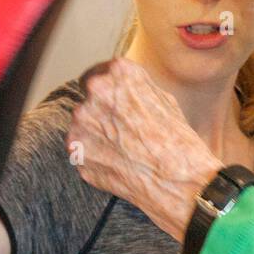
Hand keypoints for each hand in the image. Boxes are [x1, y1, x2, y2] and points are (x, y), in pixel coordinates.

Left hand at [67, 58, 221, 241]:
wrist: (177, 180)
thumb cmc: (177, 141)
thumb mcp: (165, 100)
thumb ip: (136, 89)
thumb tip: (122, 90)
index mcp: (120, 73)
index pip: (104, 72)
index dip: (113, 90)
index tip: (118, 101)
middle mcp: (96, 91)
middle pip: (91, 97)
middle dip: (103, 111)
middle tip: (125, 130)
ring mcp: (82, 122)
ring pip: (84, 124)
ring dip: (97, 133)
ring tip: (123, 149)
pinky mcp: (76, 150)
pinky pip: (82, 148)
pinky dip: (95, 155)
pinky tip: (117, 162)